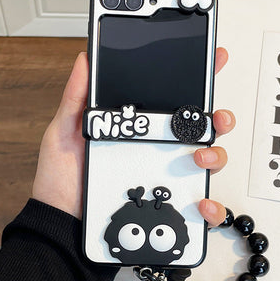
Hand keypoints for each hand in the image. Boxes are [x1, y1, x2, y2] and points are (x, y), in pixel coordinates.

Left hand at [33, 49, 234, 224]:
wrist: (61, 221)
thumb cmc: (62, 178)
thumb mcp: (65, 131)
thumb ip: (76, 97)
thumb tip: (85, 61)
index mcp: (138, 129)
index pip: (173, 101)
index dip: (197, 80)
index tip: (213, 60)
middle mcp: (157, 150)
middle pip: (200, 130)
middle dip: (218, 119)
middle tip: (214, 118)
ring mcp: (165, 177)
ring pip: (208, 162)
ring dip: (217, 155)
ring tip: (200, 156)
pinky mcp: (167, 206)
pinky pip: (199, 206)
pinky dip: (211, 205)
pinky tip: (201, 202)